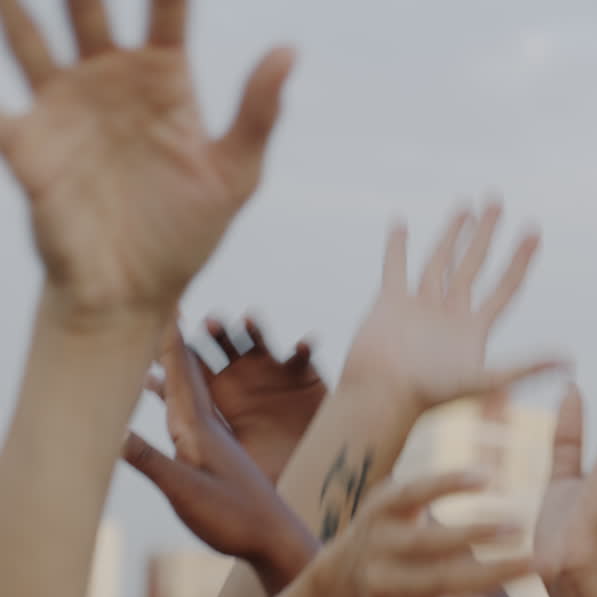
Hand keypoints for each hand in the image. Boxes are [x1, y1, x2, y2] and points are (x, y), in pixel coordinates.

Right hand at [0, 0, 293, 317]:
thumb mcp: (236, 174)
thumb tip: (291, 48)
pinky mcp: (29, 144)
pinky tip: (2, 81)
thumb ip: (259, 111)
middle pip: (91, 8)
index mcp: (166, 81)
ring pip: (33, 39)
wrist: (136, 293)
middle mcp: (111, 81)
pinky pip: (3, 112)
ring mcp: (65, 108)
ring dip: (21, 10)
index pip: (167, 10)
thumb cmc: (188, 231)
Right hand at [125, 322, 307, 571]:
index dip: (170, 344)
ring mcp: (220, 445)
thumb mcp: (186, 491)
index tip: (165, 308)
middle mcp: (212, 430)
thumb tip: (112, 433)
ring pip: (197, 398)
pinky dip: (188, 406)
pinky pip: (202, 422)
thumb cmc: (233, 519)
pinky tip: (182, 408)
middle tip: (165, 312)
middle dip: (175, 345)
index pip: (183, 378)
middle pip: (191, 379)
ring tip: (168, 349)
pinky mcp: (223, 462)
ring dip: (182, 371)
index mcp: (201, 431)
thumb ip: (150, 462)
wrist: (275, 541)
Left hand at [339, 472, 534, 596]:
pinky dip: (450, 483)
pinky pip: (415, 492)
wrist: (356, 572)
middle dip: (496, 573)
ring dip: (478, 531)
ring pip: (428, 539)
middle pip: (439, 582)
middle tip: (544, 564)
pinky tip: (485, 478)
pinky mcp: (380, 506)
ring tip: (520, 525)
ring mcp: (377, 544)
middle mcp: (379, 588)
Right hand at [342, 203, 558, 410]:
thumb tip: (569, 360)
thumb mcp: (485, 380)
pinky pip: (395, 269)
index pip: (505, 286)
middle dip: (486, 233)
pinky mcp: (389, 305)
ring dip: (452, 233)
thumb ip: (526, 368)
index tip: (534, 230)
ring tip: (465, 206)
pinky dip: (397, 247)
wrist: (381, 398)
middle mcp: (450, 314)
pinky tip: (401, 223)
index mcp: (474, 328)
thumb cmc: (430, 394)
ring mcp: (420, 308)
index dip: (521, 259)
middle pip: (474, 264)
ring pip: (439, 262)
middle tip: (496, 200)